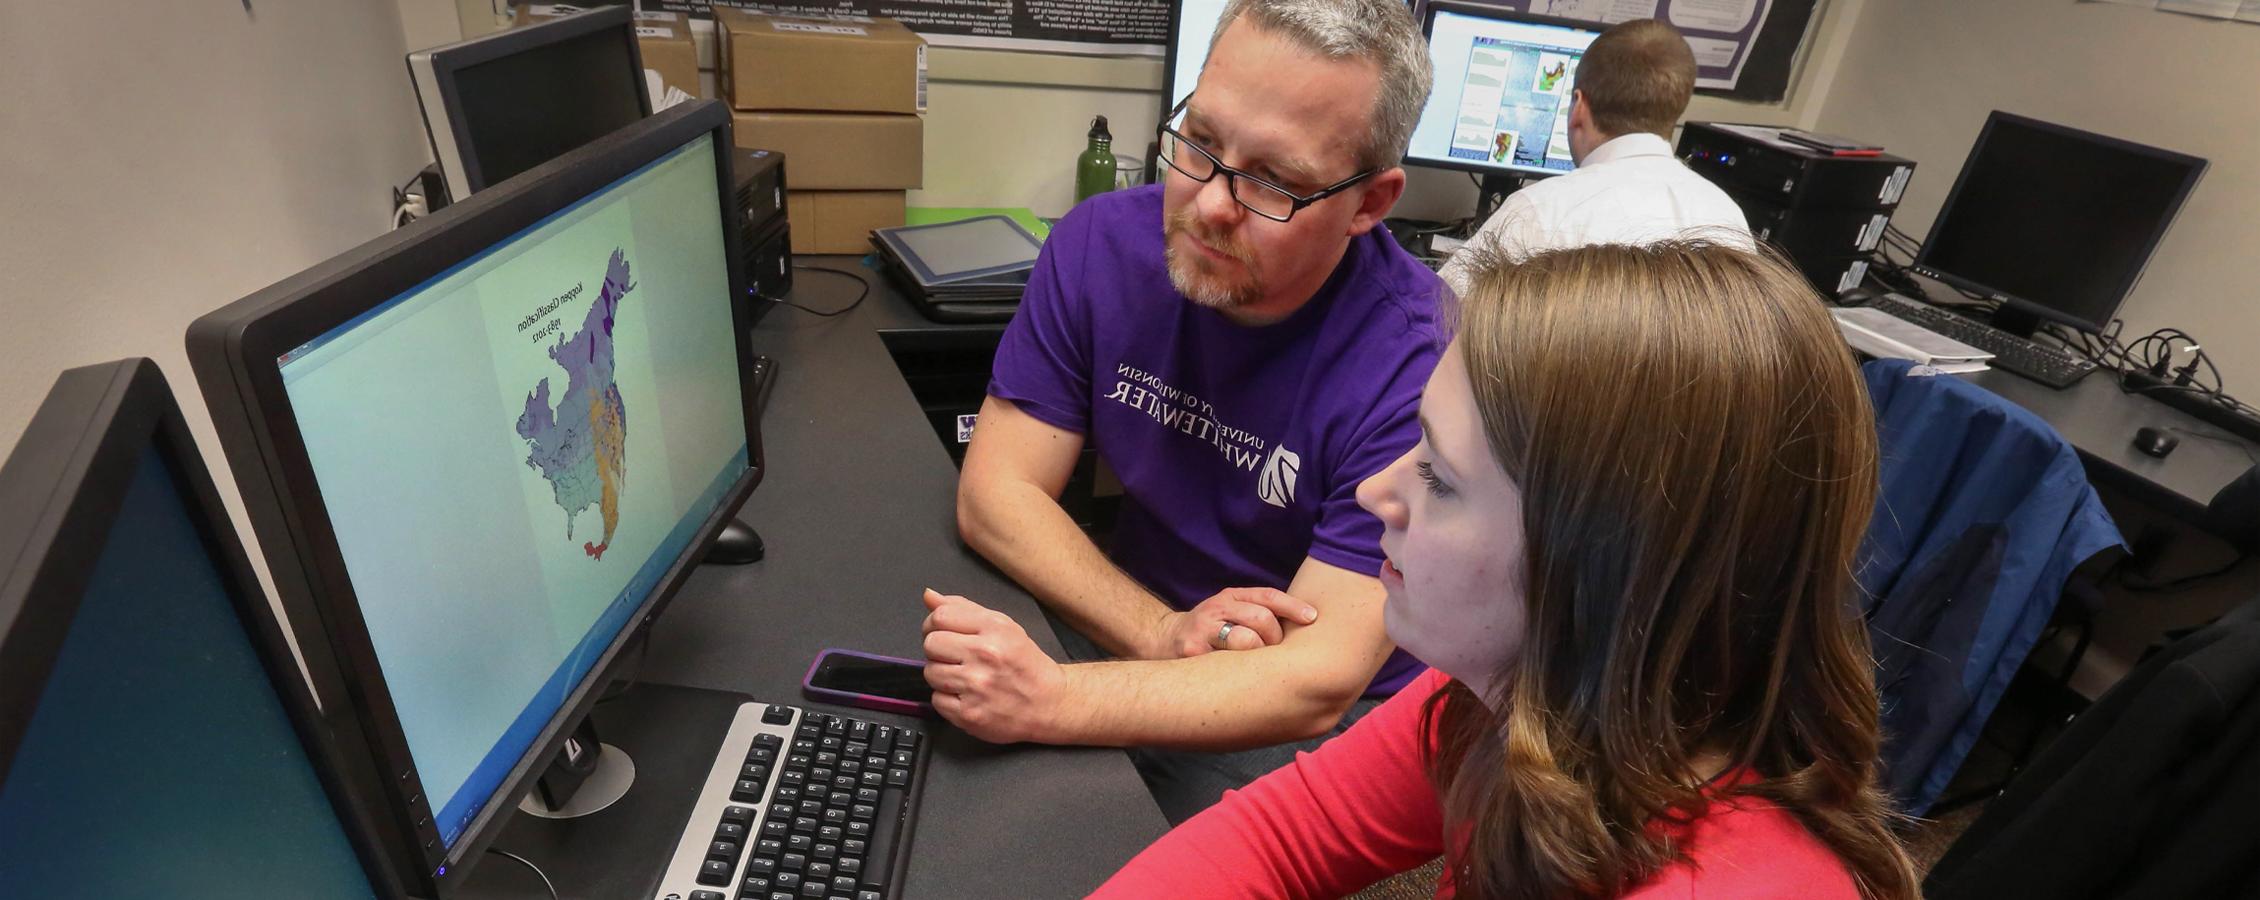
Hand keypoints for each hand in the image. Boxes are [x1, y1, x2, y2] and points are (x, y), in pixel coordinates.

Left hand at [920, 588, 1068, 743]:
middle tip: (956, 657)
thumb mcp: (1003, 626)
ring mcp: (976, 686)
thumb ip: (964, 609)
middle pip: (931, 644)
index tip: (942, 632)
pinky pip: (936, 700)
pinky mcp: (969, 714)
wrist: (1049, 703)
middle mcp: (985, 655)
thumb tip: (929, 596)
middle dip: (938, 650)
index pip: (940, 617)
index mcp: (994, 628)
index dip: (934, 624)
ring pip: (930, 672)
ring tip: (964, 677)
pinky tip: (966, 695)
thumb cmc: (1025, 663)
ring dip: (942, 675)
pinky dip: (947, 699)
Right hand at [1145, 587, 1318, 659]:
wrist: (1165, 642)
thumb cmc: (1211, 630)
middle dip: (1275, 638)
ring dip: (1260, 656)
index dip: (1293, 606)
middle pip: (1261, 618)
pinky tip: (1246, 678)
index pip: (1267, 596)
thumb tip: (1307, 623)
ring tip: (1258, 666)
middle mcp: (1215, 609)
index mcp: (1229, 597)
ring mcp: (1202, 631)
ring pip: (1246, 641)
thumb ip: (1260, 612)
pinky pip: (1227, 664)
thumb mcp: (1231, 611)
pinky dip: (1241, 672)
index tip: (1312, 618)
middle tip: (1274, 653)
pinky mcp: (1192, 653)